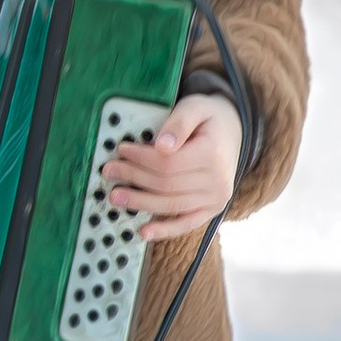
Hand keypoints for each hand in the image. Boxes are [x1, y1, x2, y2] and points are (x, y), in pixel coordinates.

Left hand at [105, 95, 242, 242]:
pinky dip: (165, 230)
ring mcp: (216, 199)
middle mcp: (218, 180)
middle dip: (134, 178)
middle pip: (166, 184)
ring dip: (140, 202)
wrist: (232, 132)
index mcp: (212, 154)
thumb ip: (178, 123)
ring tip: (115, 197)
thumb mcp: (195, 108)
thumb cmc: (207, 118)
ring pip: (171, 204)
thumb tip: (161, 146)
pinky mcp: (212, 210)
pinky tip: (144, 232)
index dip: (141, 158)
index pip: (168, 163)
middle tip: (109, 171)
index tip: (121, 150)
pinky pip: (187, 224)